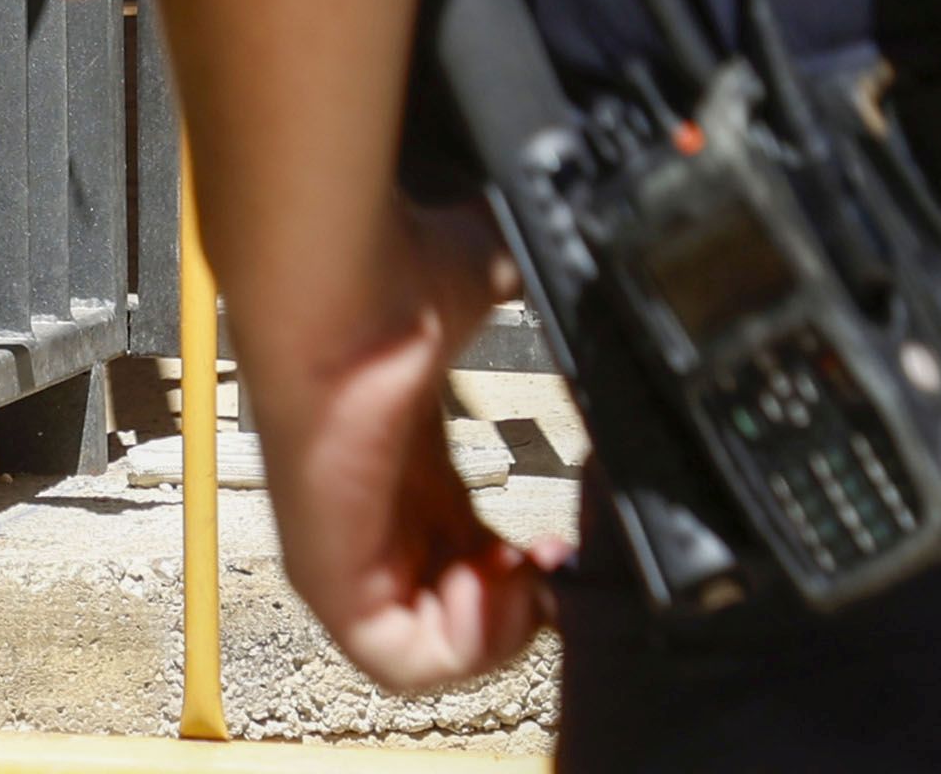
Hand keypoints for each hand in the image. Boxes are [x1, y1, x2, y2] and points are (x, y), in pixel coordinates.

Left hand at [244, 216, 548, 693]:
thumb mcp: (498, 295)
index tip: (560, 539)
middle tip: (549, 561)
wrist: (338, 284)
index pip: (473, 559)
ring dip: (499, 631)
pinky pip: (398, 663)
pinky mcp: (326, 579)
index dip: (528, 567)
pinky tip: (491, 580)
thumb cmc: (396, 278)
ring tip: (520, 574)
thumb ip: (549, 304)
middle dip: (525, 607)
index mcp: (414, 469)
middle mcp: (378, 517)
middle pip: (458, 612)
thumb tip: (613, 281)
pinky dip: (463, 646)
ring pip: (429, 653)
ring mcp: (346, 553)